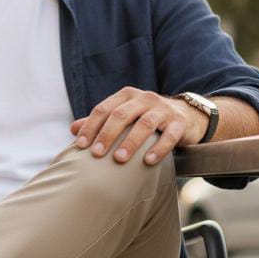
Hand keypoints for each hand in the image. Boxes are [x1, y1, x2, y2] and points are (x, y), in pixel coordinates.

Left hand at [70, 87, 209, 164]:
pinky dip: (158, 148)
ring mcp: (163, 109)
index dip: (91, 127)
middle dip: (107, 135)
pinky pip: (169, 135)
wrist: (185, 117)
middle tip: (96, 154)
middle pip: (122, 115)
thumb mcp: (124, 117)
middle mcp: (144, 99)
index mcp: (127, 96)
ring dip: (130, 142)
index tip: (81, 145)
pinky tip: (148, 161)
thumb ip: (101, 122)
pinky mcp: (179, 123)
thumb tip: (73, 128)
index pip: (104, 109)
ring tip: (119, 160)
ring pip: (145, 124)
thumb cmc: (146, 119)